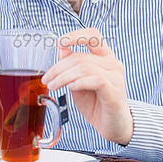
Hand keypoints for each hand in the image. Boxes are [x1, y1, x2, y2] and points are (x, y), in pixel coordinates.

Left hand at [41, 27, 132, 145]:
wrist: (112, 126)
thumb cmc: (97, 104)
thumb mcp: (78, 82)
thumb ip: (72, 66)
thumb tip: (62, 49)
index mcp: (104, 57)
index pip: (93, 36)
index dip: (76, 35)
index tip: (59, 42)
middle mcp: (112, 64)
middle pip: (80, 57)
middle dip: (59, 68)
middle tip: (47, 79)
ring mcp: (116, 76)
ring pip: (84, 68)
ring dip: (64, 77)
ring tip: (53, 86)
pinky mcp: (115, 91)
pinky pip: (95, 80)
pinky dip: (79, 82)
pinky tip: (70, 88)